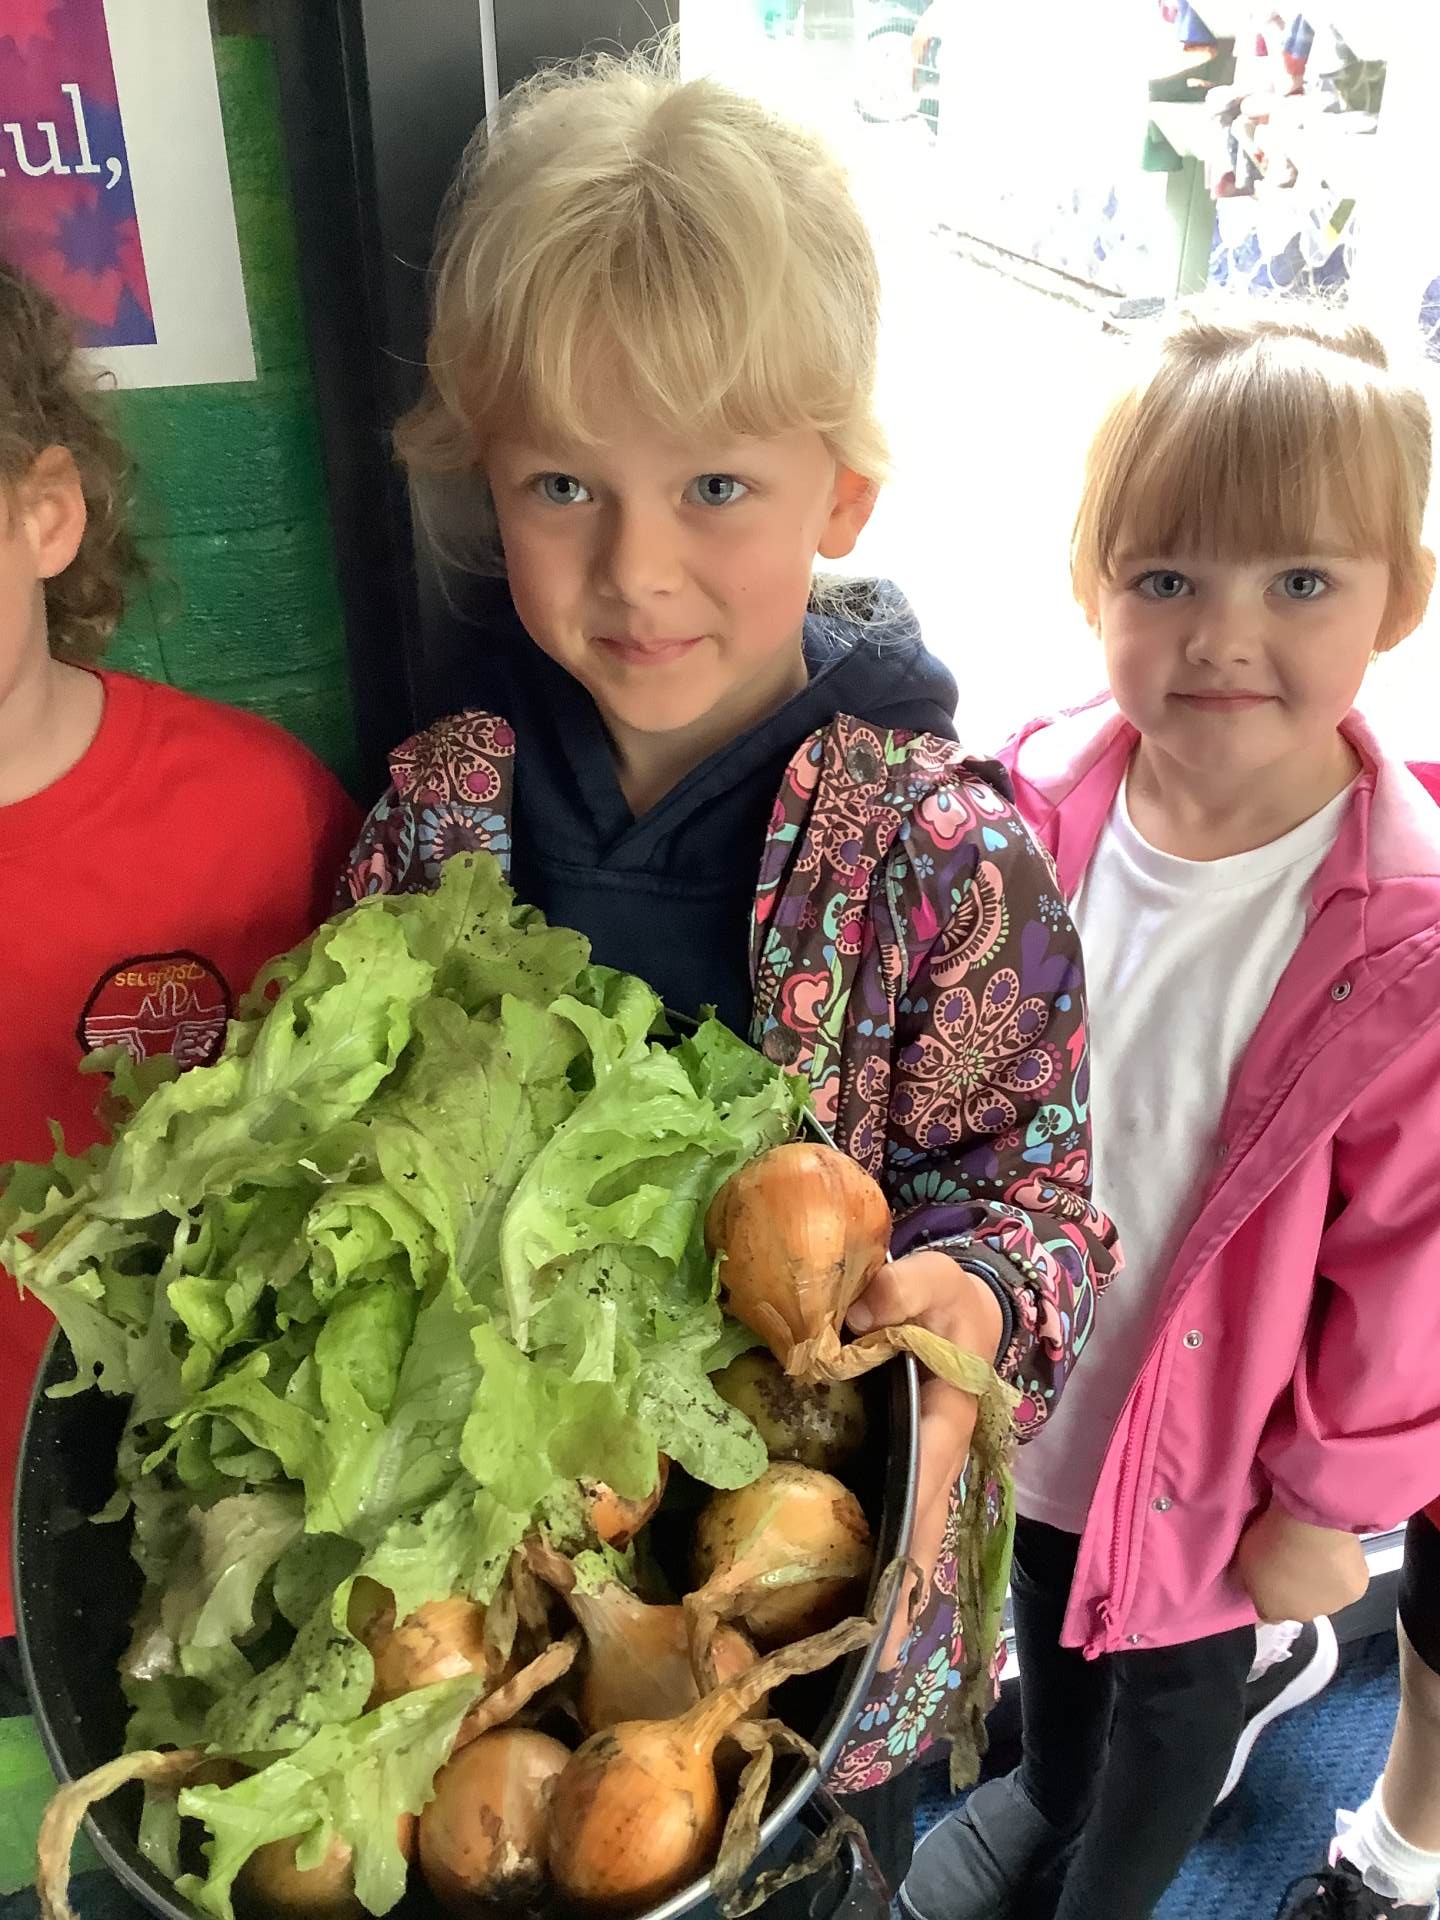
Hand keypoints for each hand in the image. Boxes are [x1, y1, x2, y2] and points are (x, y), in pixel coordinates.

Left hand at [848, 1250, 1004, 1667]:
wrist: (966, 1303)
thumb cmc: (949, 1298)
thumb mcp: (932, 1279)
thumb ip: (898, 1290)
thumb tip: (853, 1316)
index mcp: (947, 1422)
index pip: (926, 1487)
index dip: (910, 1541)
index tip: (893, 1598)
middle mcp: (939, 1458)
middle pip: (923, 1535)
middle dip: (904, 1595)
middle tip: (876, 1662)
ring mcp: (924, 1468)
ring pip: (913, 1537)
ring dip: (894, 1591)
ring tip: (867, 1656)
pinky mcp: (906, 1466)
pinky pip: (896, 1517)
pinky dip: (884, 1559)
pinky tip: (857, 1599)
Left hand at [1233, 1502, 1368, 1624]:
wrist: (1310, 1530)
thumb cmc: (1270, 1539)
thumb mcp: (1246, 1557)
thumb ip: (1255, 1576)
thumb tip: (1264, 1581)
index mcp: (1270, 1610)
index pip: (1268, 1610)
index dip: (1271, 1592)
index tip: (1272, 1572)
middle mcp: (1301, 1617)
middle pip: (1299, 1605)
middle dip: (1298, 1587)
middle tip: (1297, 1559)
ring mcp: (1331, 1606)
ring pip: (1326, 1595)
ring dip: (1323, 1580)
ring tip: (1320, 1552)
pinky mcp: (1355, 1592)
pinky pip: (1347, 1581)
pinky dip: (1344, 1569)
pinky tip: (1338, 1551)